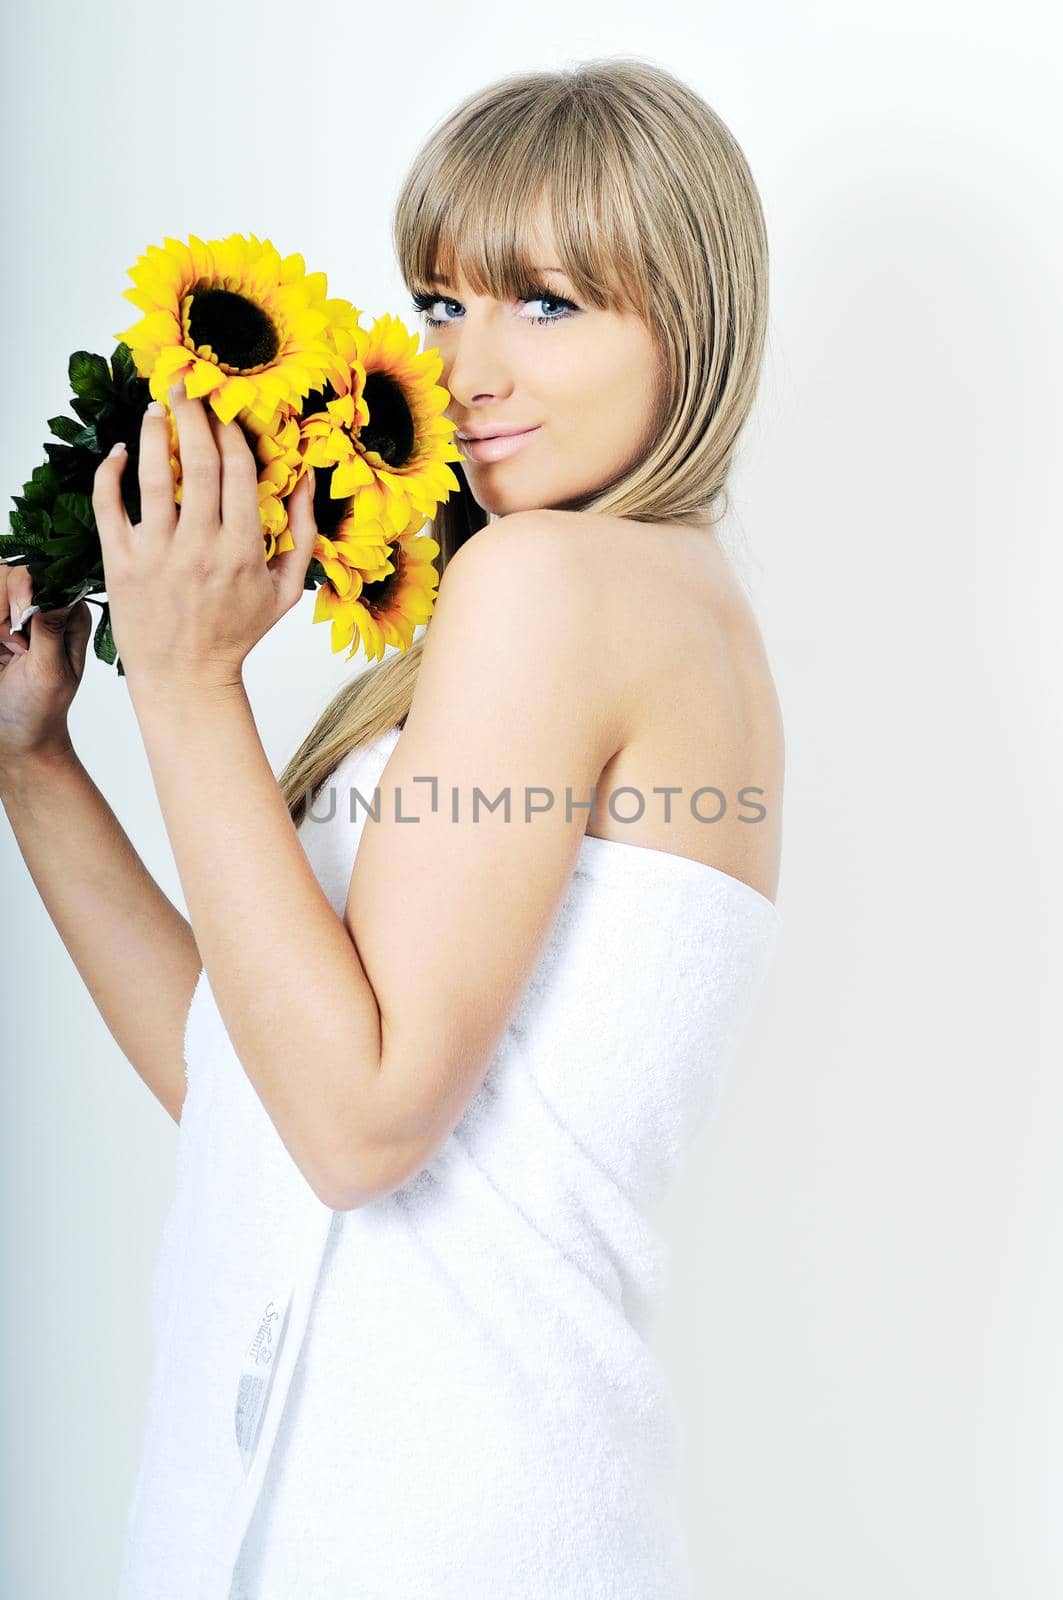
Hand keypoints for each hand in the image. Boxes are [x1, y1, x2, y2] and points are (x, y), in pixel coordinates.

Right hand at [0, 560, 90, 773]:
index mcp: (69, 615)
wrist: (14, 736)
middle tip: (12, 645)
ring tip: (5, 653)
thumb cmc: (39, 709)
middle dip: (4, 607)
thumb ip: (50, 630)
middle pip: (11, 574)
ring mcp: (14, 615)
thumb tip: (57, 592)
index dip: (27, 588)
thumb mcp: (50, 671)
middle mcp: (43, 607)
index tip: (21, 619)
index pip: (47, 574)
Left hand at [91, 379, 317, 695]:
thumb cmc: (237, 634)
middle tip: (186, 385)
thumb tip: (308, 480)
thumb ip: (305, 535)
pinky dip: (110, 472)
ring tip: (154, 408)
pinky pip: (110, 506)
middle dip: (192, 413)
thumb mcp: (285, 591)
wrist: (185, 678)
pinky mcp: (121, 563)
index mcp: (242, 548)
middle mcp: (200, 546)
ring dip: (152, 432)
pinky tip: (118, 453)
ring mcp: (157, 553)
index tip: (225, 410)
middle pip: (196, 460)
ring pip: (152, 475)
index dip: (230, 431)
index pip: (237, 470)